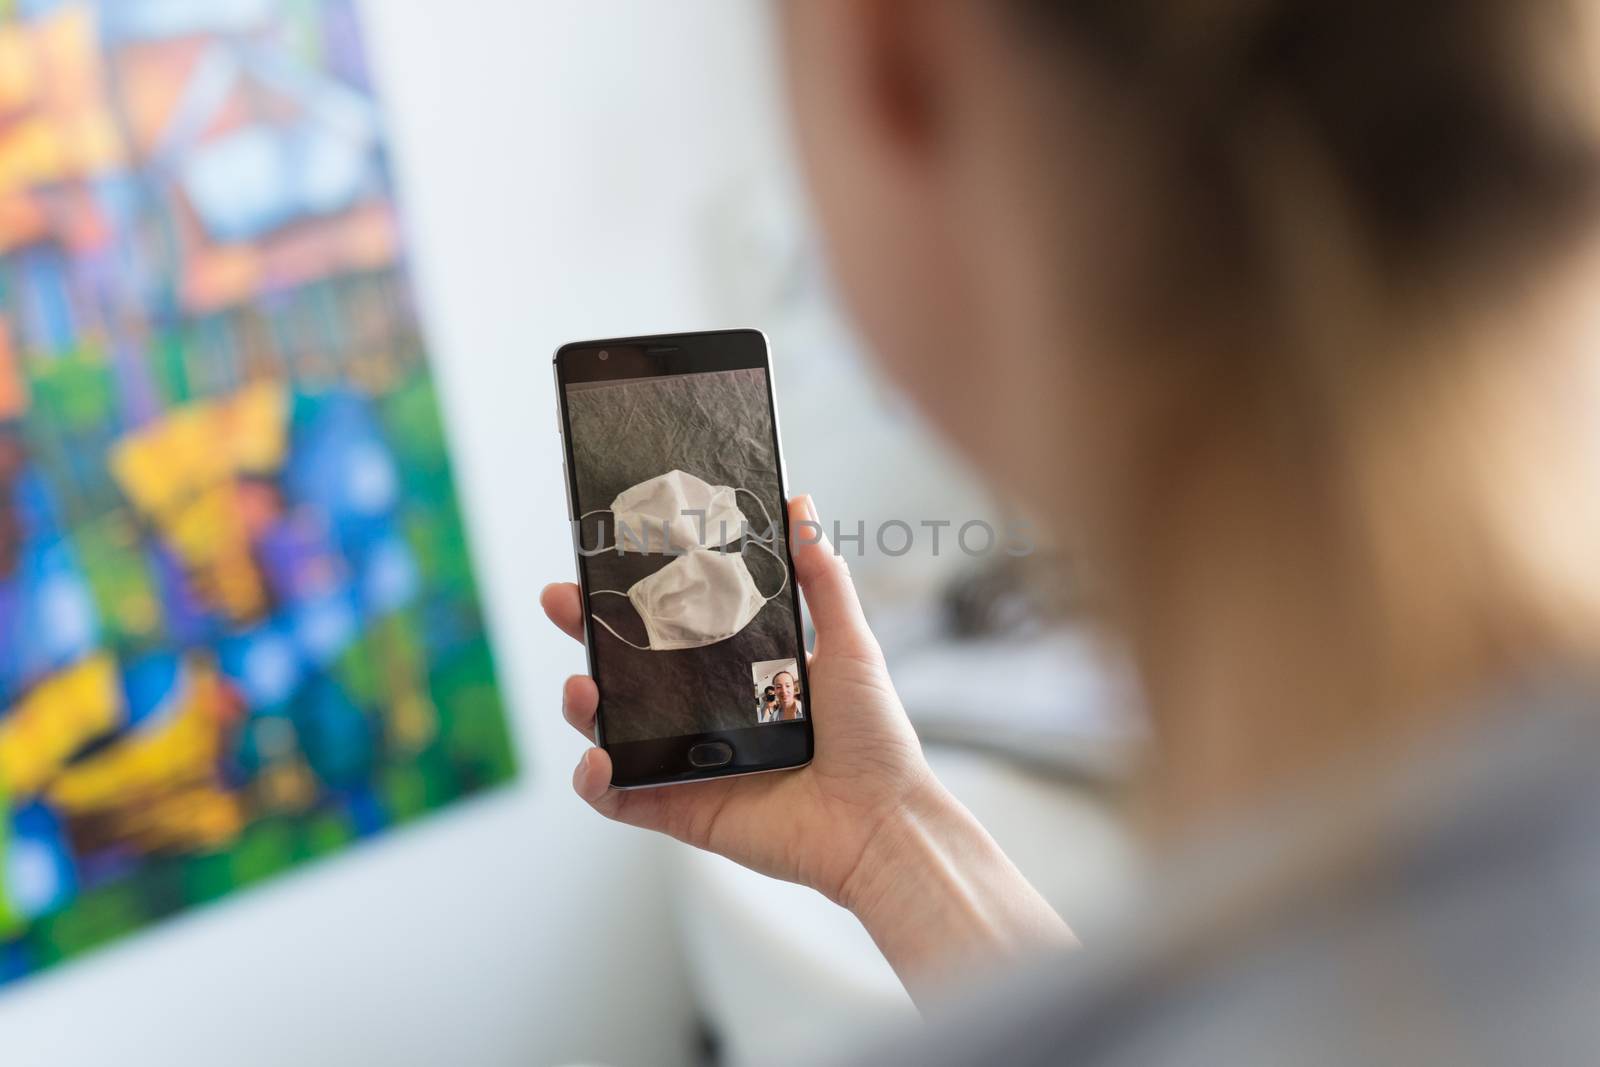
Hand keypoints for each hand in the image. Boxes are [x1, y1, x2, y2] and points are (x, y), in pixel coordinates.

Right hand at [541, 495, 935, 905]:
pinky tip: (597, 759)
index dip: (631, 595)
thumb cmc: (873, 737)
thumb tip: (801, 506)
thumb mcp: (849, 644)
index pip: (669, 626)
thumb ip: (821, 578)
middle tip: (562, 601)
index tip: (603, 558)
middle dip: (585, 634)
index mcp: (737, 673)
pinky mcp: (680, 810)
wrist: (882, 820)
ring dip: (582, 706)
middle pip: (625, 671)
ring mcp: (687, 762)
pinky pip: (618, 798)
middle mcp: (705, 715)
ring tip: (582, 686)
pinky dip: (594, 782)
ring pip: (610, 730)